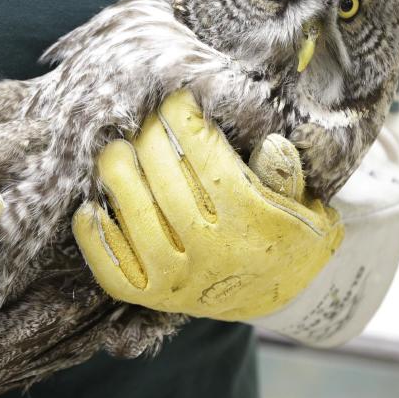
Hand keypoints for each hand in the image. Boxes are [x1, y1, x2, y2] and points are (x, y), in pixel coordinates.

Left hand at [73, 90, 342, 320]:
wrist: (282, 295)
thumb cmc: (290, 233)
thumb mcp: (307, 203)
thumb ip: (288, 173)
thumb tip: (269, 143)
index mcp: (253, 221)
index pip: (209, 160)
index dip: (186, 123)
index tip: (177, 101)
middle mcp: (214, 252)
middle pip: (167, 183)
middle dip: (150, 141)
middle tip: (144, 121)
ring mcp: (180, 279)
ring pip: (136, 219)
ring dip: (118, 179)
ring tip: (114, 151)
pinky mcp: (154, 297)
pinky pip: (113, 270)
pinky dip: (95, 238)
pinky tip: (90, 207)